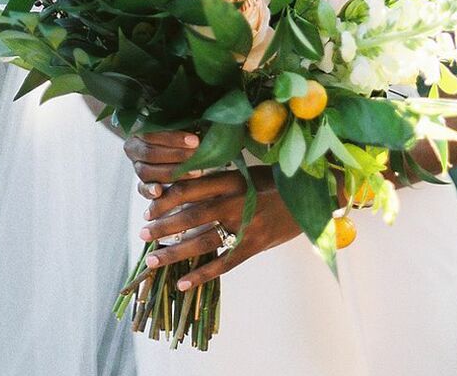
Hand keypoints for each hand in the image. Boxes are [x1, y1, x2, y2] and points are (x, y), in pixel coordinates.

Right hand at [123, 129, 203, 184]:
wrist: (168, 144)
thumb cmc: (178, 129)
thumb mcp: (178, 122)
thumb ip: (183, 122)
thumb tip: (202, 122)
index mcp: (138, 129)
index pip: (153, 134)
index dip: (173, 138)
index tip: (195, 141)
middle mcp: (134, 148)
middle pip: (150, 154)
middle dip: (176, 155)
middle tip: (197, 155)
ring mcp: (137, 166)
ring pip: (147, 172)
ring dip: (172, 172)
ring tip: (195, 172)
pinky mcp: (142, 184)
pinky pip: (141, 189)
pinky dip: (149, 191)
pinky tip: (160, 192)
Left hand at [136, 165, 302, 290]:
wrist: (314, 196)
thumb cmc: (277, 182)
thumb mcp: (249, 173)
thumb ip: (222, 181)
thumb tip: (187, 188)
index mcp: (232, 180)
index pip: (191, 187)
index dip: (167, 198)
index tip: (150, 206)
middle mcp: (235, 201)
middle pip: (191, 215)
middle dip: (163, 226)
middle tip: (142, 233)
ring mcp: (245, 225)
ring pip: (202, 240)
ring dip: (174, 251)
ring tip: (153, 259)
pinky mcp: (255, 246)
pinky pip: (224, 263)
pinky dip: (202, 274)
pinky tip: (183, 283)